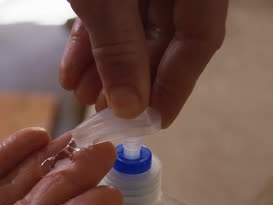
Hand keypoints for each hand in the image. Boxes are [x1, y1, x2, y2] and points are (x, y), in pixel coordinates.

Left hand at [60, 0, 227, 126]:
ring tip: (82, 95)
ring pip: (134, 29)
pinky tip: (71, 73)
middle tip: (105, 113)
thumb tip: (130, 108)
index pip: (201, 38)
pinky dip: (91, 42)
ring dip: (106, 67)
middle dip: (130, 80)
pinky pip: (110, 13)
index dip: (176, 86)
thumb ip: (119, 47)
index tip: (152, 124)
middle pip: (166, 39)